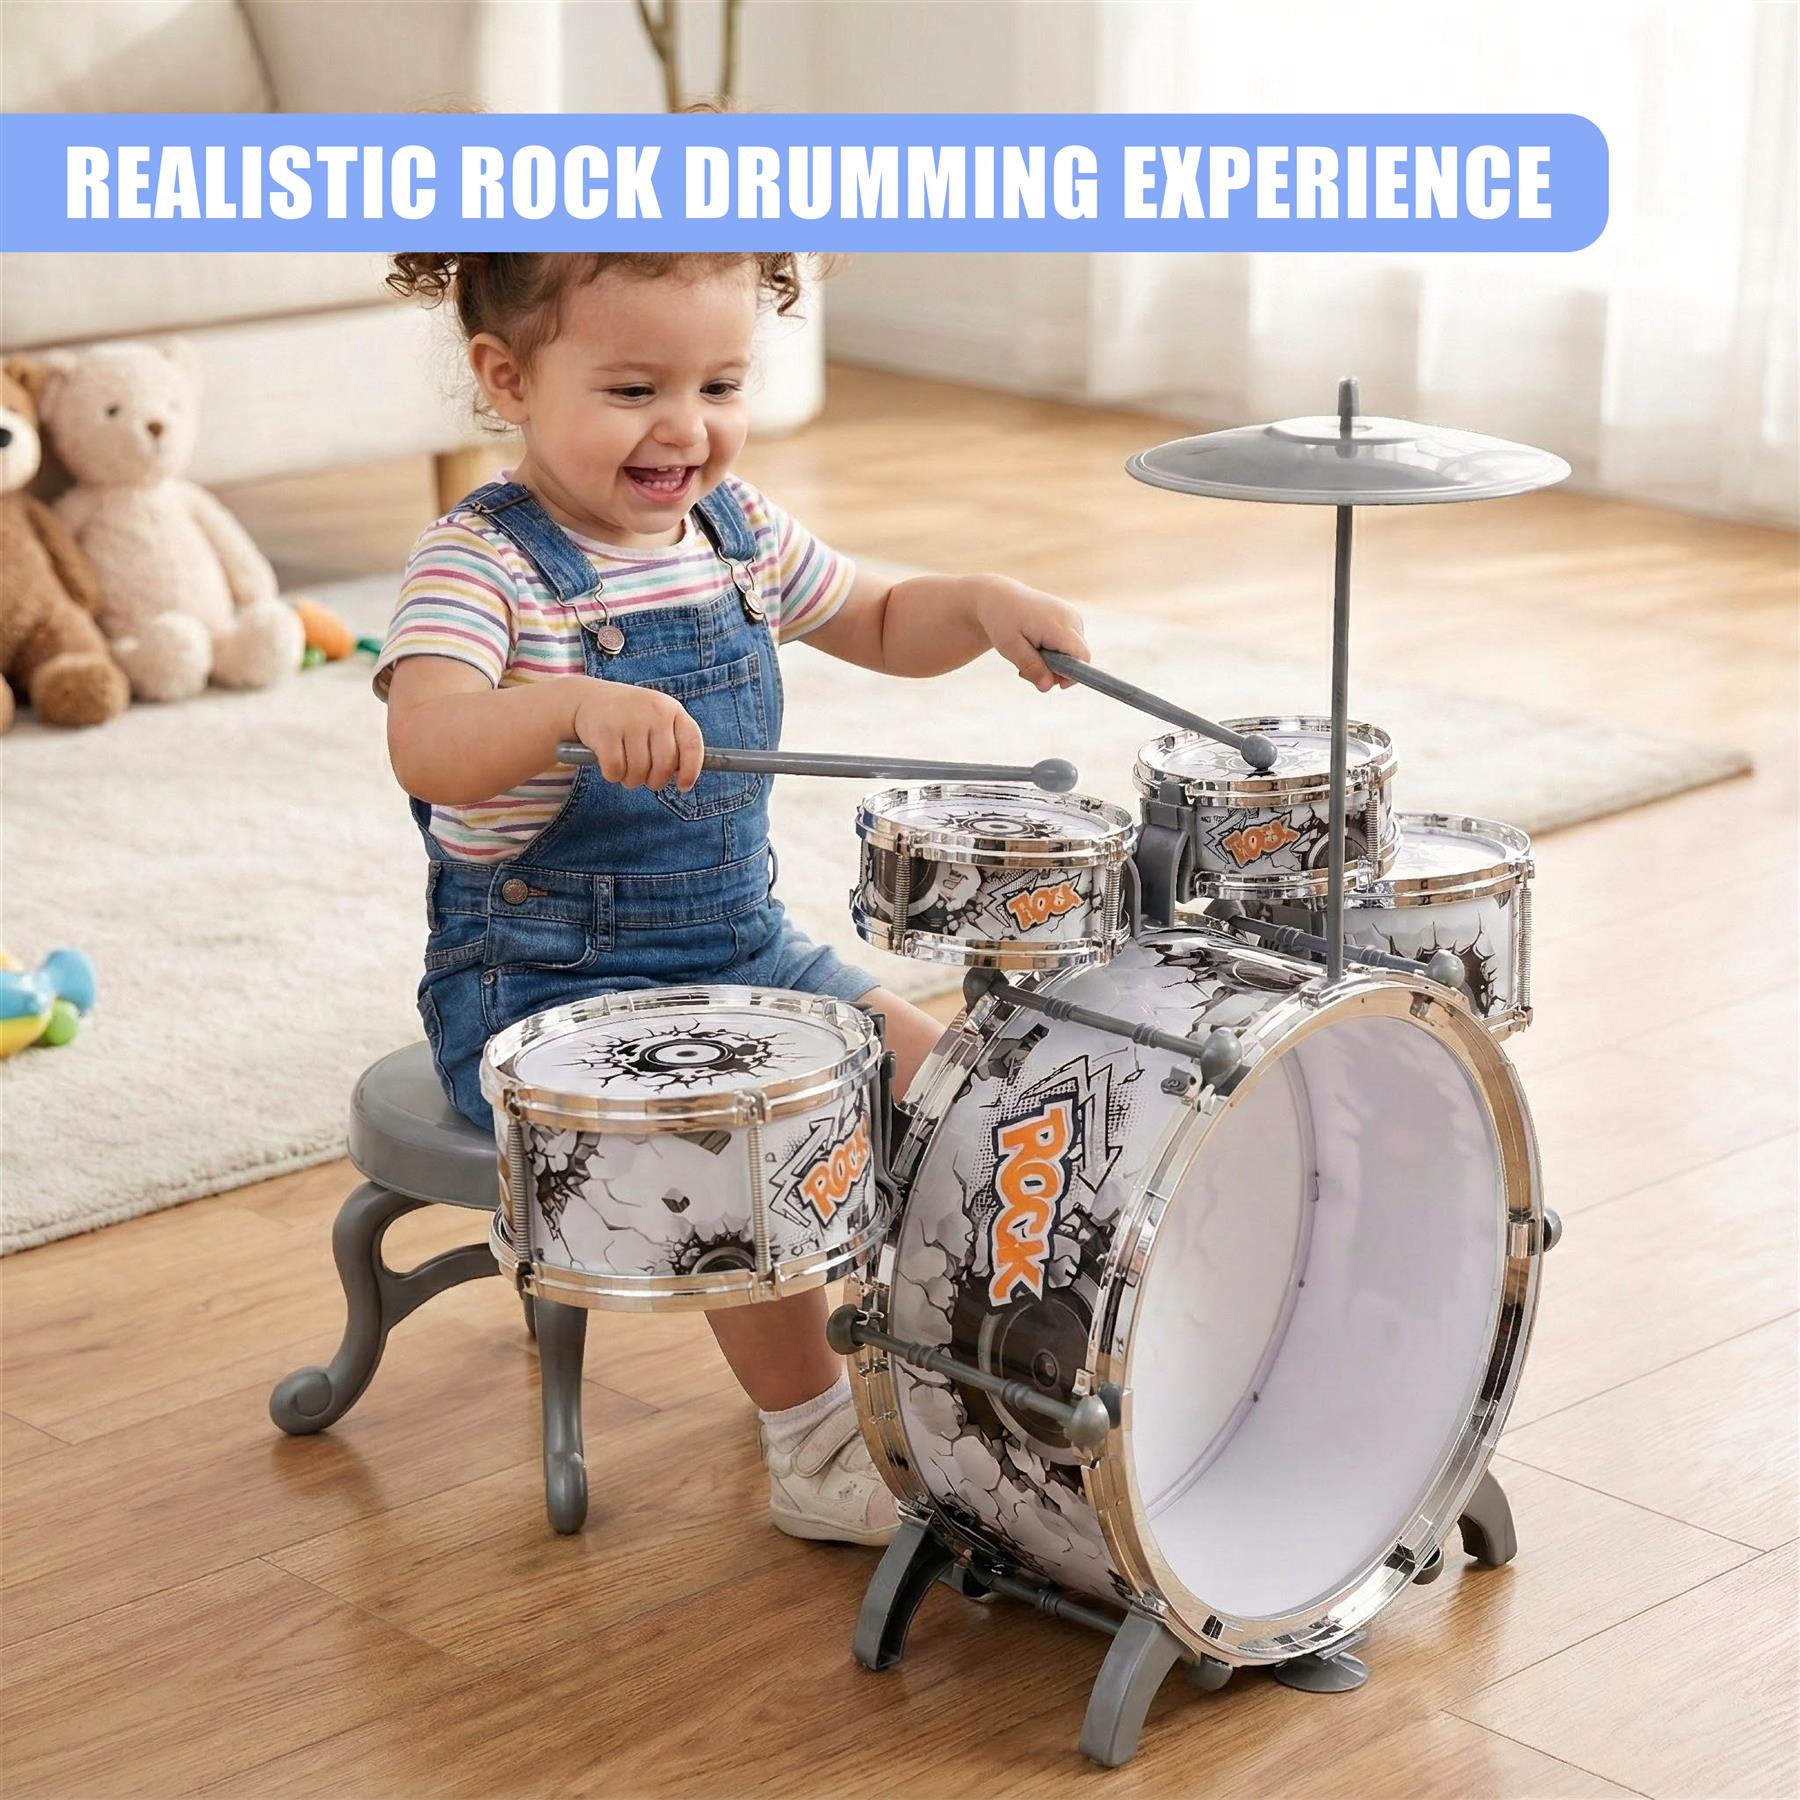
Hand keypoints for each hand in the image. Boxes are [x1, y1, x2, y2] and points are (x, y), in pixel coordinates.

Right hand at [570, 679, 704, 790]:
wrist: (588, 699)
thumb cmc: (630, 718)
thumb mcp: (657, 719)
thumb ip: (673, 743)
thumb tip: (685, 779)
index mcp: (672, 709)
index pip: (692, 744)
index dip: (691, 770)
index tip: (683, 786)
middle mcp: (654, 711)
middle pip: (664, 765)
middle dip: (655, 781)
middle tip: (645, 779)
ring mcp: (629, 720)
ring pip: (639, 772)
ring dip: (632, 780)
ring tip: (626, 769)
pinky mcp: (605, 731)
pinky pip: (615, 770)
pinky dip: (613, 775)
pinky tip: (610, 765)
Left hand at [972, 578, 1090, 692]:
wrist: (999, 596)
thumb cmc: (1002, 620)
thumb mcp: (1010, 647)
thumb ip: (1031, 667)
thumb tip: (1048, 686)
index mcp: (1058, 625)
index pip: (1081, 656)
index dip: (1073, 675)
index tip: (1055, 684)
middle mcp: (1071, 618)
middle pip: (1078, 657)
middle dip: (1057, 671)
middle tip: (1026, 671)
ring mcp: (1072, 617)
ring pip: (1074, 653)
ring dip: (1053, 662)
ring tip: (1027, 656)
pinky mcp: (1070, 619)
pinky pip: (1069, 644)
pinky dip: (1055, 652)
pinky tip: (1036, 647)